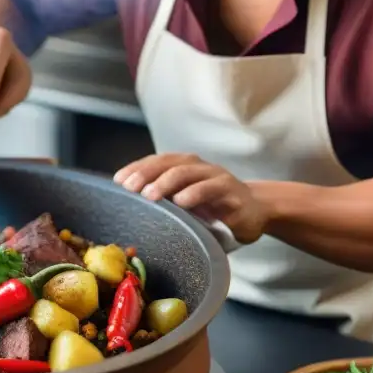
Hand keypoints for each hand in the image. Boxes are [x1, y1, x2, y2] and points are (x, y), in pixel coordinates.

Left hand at [114, 153, 269, 243]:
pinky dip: (195, 193)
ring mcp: (216, 177)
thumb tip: (129, 209)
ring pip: (188, 173)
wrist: (254, 211)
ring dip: (166, 183)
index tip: (118, 181)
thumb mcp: (186, 203)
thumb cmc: (213, 208)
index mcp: (184, 166)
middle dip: (146, 174)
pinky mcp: (233, 193)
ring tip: (150, 195)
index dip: (136, 168)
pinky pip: (213, 189)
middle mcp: (199, 167)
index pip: (156, 162)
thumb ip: (166, 200)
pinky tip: (181, 202)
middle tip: (130, 188)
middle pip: (168, 164)